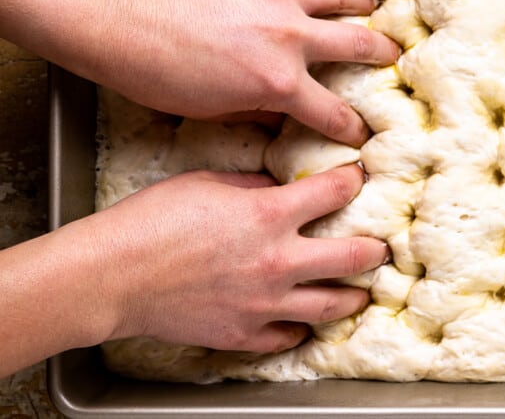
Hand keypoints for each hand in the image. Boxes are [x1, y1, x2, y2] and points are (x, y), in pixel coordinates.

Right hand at [88, 163, 386, 352]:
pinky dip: (301, 328)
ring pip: (333, 305)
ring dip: (354, 297)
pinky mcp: (246, 333)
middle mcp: (280, 260)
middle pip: (353, 257)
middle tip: (382, 248)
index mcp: (271, 214)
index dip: (353, 180)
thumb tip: (275, 189)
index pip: (335, 192)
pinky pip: (289, 336)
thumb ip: (252, 186)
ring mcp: (267, 302)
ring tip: (362, 293)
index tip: (359, 178)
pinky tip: (304, 323)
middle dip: (375, 250)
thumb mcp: (207, 182)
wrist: (113, 275)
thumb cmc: (152, 220)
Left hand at [98, 0, 399, 145]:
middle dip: (380, 54)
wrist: (124, 24)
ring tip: (373, 4)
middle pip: (354, 44)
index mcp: (279, 83)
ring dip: (359, 2)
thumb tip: (282, 112)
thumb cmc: (161, 76)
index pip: (332, 113)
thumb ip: (260, 110)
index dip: (352, 129)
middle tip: (393, 56)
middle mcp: (288, 38)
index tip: (361, 135)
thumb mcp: (216, 110)